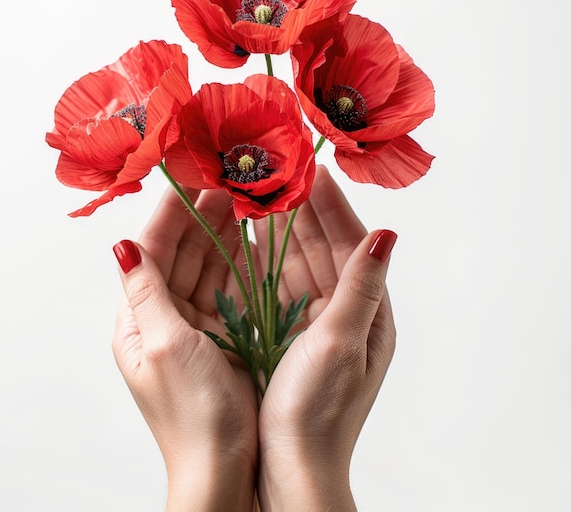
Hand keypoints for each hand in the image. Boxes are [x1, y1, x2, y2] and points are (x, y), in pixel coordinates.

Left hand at [112, 186, 257, 510]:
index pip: (151, 252)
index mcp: (138, 322)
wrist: (228, 472)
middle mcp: (164, 320)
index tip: (189, 178)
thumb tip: (121, 246)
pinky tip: (253, 238)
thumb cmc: (193, 417)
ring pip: (208, 268)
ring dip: (222, 234)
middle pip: (181, 255)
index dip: (170, 214)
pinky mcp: (224, 336)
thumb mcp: (164, 347)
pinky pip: (230, 289)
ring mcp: (196, 327)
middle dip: (201, 217)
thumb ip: (146, 292)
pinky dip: (240, 263)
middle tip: (224, 181)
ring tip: (241, 199)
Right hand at [254, 166, 396, 510]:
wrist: (289, 469)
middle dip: (304, 210)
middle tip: (282, 172)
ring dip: (282, 228)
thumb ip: (361, 286)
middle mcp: (345, 311)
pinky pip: (277, 283)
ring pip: (298, 261)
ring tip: (265, 193)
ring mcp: (315, 320)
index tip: (314, 171)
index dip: (333, 207)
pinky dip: (265, 258)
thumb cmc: (319, 413)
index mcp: (369, 313)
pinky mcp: (289, 331)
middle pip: (324, 247)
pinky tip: (251, 235)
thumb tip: (388, 233)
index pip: (352, 245)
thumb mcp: (342, 344)